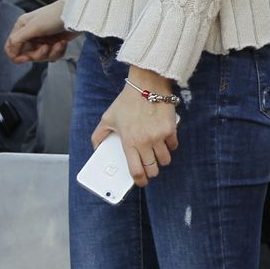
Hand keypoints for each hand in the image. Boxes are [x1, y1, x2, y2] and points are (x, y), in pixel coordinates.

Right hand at [4, 0, 76, 63]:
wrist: (78, 14)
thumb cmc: (55, 16)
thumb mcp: (34, 27)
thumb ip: (18, 39)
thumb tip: (10, 52)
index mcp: (21, 27)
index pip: (11, 47)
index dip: (17, 55)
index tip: (26, 57)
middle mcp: (30, 34)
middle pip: (27, 54)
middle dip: (38, 54)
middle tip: (46, 47)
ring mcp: (43, 39)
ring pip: (41, 56)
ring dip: (51, 53)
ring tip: (59, 43)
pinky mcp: (55, 43)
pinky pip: (52, 55)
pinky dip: (58, 51)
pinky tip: (63, 43)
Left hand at [92, 68, 179, 186]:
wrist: (147, 86)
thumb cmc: (127, 102)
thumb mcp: (107, 118)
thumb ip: (99, 135)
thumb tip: (96, 148)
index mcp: (129, 142)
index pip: (136, 170)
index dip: (140, 180)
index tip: (141, 182)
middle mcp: (145, 142)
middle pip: (154, 168)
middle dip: (152, 172)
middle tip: (149, 169)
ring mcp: (160, 136)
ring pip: (166, 159)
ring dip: (161, 160)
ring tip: (157, 155)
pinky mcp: (171, 129)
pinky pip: (173, 145)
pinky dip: (170, 146)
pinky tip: (165, 142)